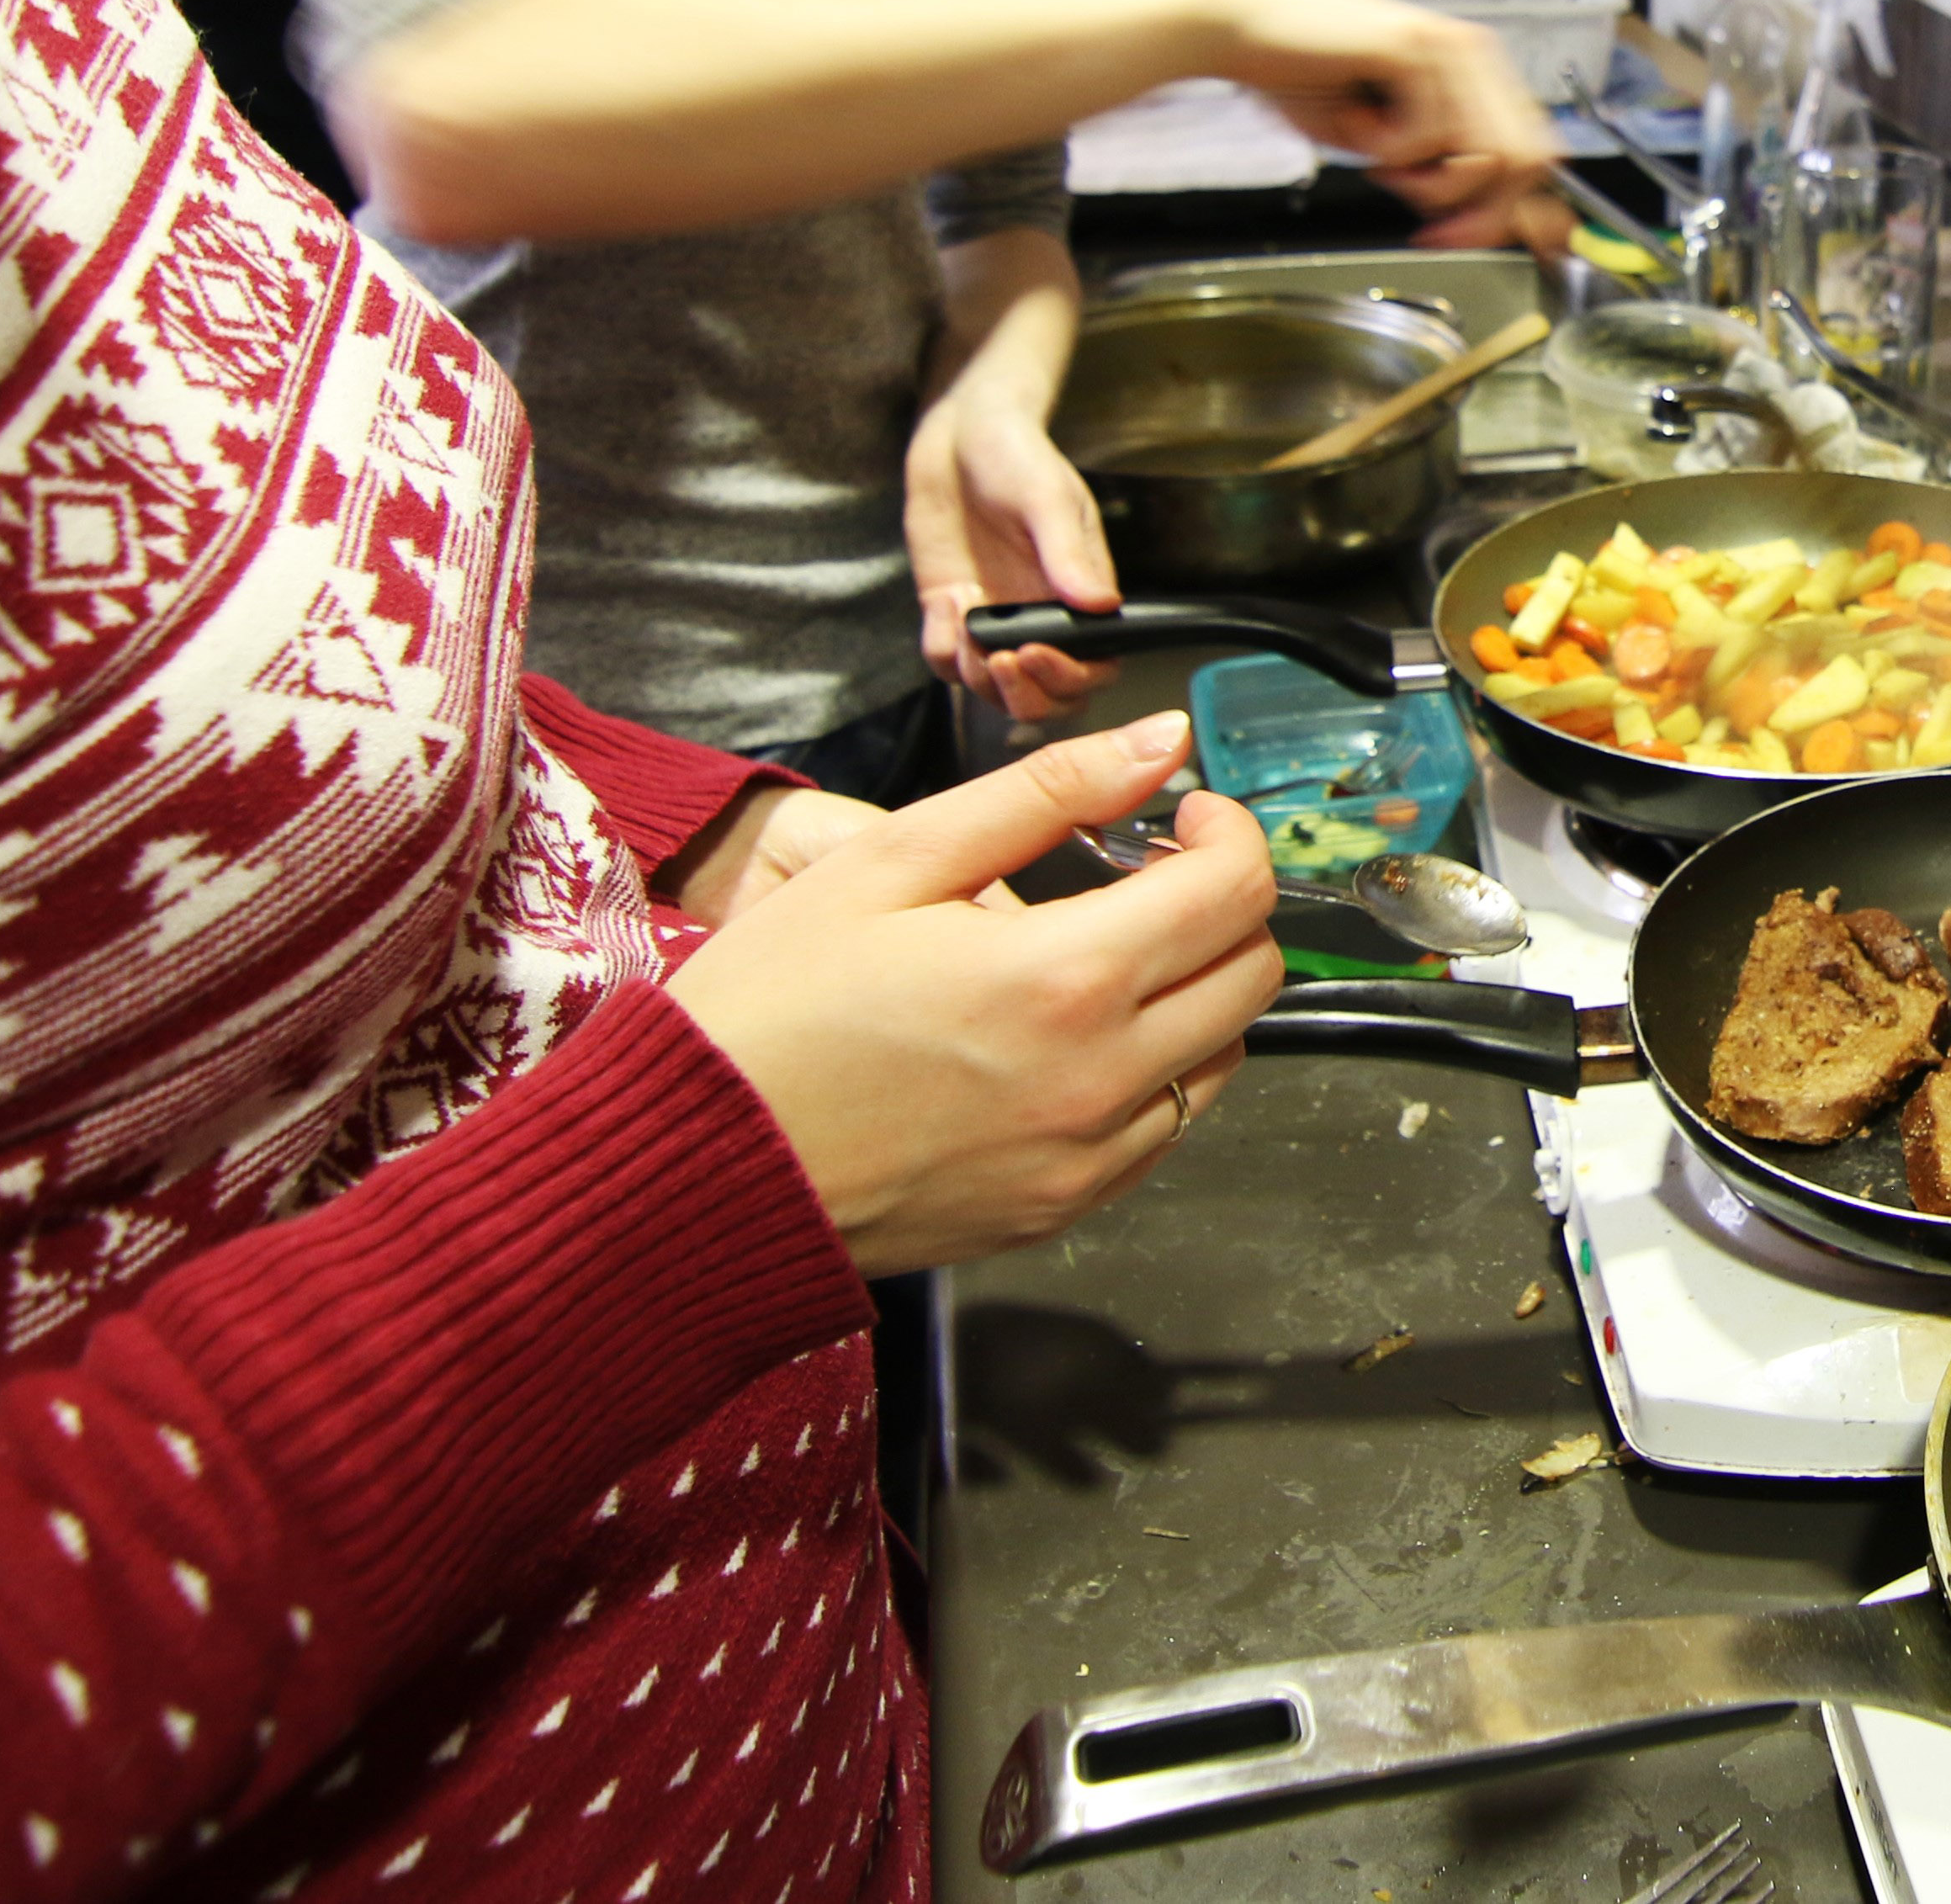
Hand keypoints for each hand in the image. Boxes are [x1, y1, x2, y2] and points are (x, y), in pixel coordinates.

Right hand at [668, 713, 1280, 1272]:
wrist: (697, 1168)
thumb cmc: (772, 1010)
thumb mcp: (894, 858)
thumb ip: (1047, 790)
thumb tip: (1160, 743)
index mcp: (1066, 979)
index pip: (1235, 891)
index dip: (1228, 831)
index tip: (1182, 816)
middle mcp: (1100, 1078)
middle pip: (1253, 975)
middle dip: (1222, 906)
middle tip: (1148, 876)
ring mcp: (1087, 1156)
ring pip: (1221, 1057)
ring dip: (1194, 992)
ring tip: (1104, 956)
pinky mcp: (1061, 1207)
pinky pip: (1163, 1130)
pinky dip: (1153, 1072)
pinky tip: (1072, 1038)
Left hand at [907, 375, 1116, 720]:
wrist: (960, 436)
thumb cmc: (1018, 457)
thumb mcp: (1048, 497)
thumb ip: (1069, 552)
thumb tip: (1102, 604)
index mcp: (1080, 599)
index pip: (1095, 668)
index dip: (1069, 677)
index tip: (1035, 651)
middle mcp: (1041, 620)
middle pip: (1046, 699)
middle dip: (1023, 696)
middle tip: (999, 660)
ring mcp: (995, 622)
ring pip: (993, 691)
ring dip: (978, 676)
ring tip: (967, 623)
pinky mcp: (950, 614)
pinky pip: (947, 661)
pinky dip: (943, 649)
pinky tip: (947, 601)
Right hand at [1210, 0, 1558, 249]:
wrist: (1239, 27)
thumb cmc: (1302, 76)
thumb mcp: (1384, 143)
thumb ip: (1437, 175)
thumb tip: (1486, 223)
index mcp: (1474, 72)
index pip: (1534, 151)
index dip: (1519, 211)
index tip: (1481, 242)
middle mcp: (1473, 54)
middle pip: (1524, 161)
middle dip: (1478, 213)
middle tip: (1427, 228)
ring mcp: (1449, 48)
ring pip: (1485, 154)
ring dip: (1427, 180)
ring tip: (1377, 156)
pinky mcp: (1413, 46)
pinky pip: (1429, 134)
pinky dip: (1388, 150)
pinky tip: (1356, 120)